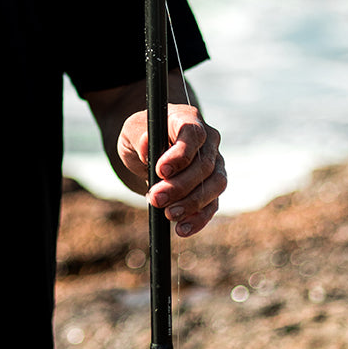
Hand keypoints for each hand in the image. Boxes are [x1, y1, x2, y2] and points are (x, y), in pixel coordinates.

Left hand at [118, 105, 226, 236]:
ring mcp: (215, 164)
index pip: (193, 134)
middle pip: (204, 165)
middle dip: (180, 185)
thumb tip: (147, 148)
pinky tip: (182, 229)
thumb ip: (140, 136)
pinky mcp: (212, 187)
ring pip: (215, 186)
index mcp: (188, 119)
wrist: (147, 147)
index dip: (180, 154)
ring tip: (168, 214)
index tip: (160, 170)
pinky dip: (199, 218)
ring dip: (192, 203)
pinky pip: (213, 204)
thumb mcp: (132, 129)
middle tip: (156, 198)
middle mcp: (208, 141)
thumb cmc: (141, 134)